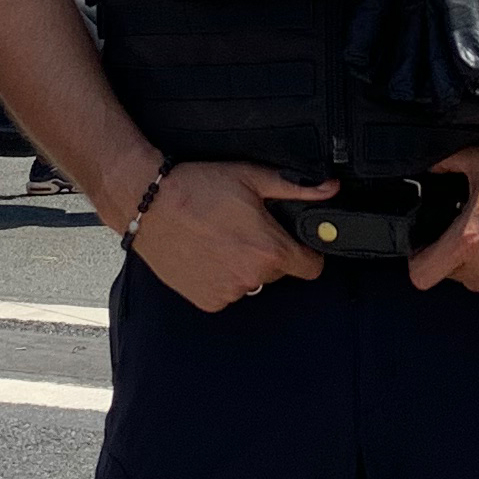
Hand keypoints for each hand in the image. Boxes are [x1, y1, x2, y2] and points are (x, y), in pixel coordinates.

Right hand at [122, 160, 336, 312]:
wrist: (149, 203)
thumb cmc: (197, 188)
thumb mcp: (251, 178)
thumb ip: (297, 188)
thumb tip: (328, 189)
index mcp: (269, 249)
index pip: (312, 268)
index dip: (307, 253)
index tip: (295, 244)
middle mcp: (252, 277)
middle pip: (279, 272)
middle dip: (268, 254)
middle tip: (244, 230)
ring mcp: (228, 292)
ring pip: (251, 282)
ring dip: (243, 267)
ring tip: (220, 239)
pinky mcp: (207, 300)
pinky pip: (226, 292)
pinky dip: (220, 278)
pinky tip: (206, 254)